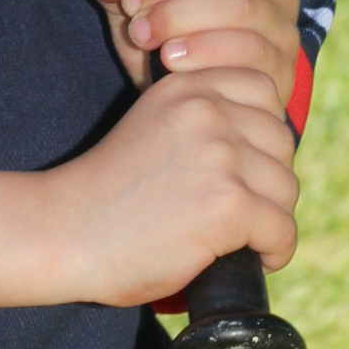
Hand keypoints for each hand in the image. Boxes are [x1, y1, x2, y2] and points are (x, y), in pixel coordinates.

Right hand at [56, 64, 299, 308]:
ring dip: (270, 219)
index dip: (260, 138)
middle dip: (267, 182)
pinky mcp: (227, 204)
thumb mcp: (153, 127)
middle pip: (281, 143)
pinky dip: (275, 253)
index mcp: (187, 87)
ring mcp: (219, 155)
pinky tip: (251, 261)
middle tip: (237, 214)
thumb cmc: (105, 194)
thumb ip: (200, 122)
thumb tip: (266, 149)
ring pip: (286, 189)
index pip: (265, 93)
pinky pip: (283, 231)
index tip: (239, 171)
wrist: (63, 232)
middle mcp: (206, 110)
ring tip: (240, 240)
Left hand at [86, 0, 299, 112]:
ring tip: (143, 34)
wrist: (189, 106)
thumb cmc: (163, 41)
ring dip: (181, 16)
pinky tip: (170, 61)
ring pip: (241, 5)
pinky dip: (204, 52)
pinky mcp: (281, 68)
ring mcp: (281, 26)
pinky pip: (251, 50)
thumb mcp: (130, 5)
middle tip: (132, 6)